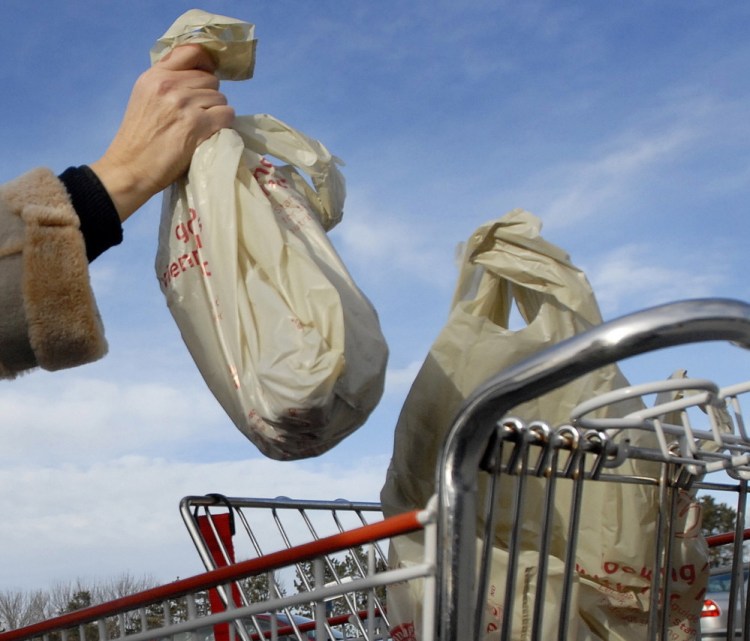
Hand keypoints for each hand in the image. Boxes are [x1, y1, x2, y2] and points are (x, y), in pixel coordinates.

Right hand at [90, 45, 234, 221]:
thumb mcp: (145, 98)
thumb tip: (198, 75)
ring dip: (217, 113)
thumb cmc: (138, 139)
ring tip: (203, 127)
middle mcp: (169, 85)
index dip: (205, 63)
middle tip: (200, 114)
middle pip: (210, 79)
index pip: (191, 52)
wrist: (130, 168)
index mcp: (154, 75)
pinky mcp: (197, 125)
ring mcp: (184, 104)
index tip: (206, 78)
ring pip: (221, 98)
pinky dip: (224, 125)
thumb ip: (167, 83)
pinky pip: (227, 115)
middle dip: (209, 96)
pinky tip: (212, 134)